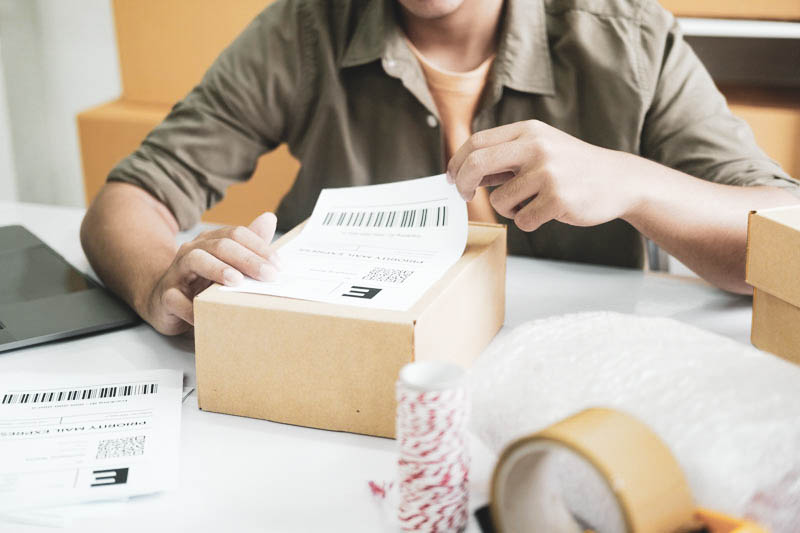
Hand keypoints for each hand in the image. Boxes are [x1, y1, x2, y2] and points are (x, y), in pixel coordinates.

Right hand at [143, 212, 281, 334]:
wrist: (164, 302)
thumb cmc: (202, 282)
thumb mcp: (228, 263)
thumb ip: (249, 244)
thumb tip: (270, 218)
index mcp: (211, 241)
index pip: (237, 235)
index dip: (260, 248)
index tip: (279, 266)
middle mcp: (193, 250)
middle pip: (221, 245)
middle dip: (248, 259)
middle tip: (269, 275)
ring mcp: (177, 271)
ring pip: (195, 260)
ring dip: (218, 269)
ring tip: (236, 281)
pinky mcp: (165, 296)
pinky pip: (176, 299)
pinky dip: (191, 307)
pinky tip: (207, 314)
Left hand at [447, 120, 640, 230]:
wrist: (618, 180)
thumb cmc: (572, 167)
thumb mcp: (540, 149)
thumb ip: (504, 158)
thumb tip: (462, 172)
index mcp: (528, 132)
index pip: (477, 142)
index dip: (457, 163)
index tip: (452, 178)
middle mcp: (536, 147)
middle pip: (477, 164)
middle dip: (462, 184)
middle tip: (463, 197)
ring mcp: (547, 173)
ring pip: (499, 201)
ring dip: (508, 209)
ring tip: (532, 203)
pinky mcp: (557, 199)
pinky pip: (521, 220)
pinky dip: (528, 221)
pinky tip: (547, 212)